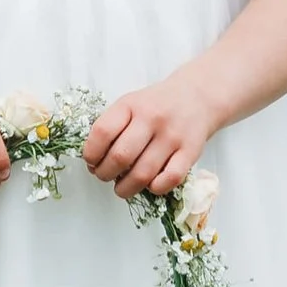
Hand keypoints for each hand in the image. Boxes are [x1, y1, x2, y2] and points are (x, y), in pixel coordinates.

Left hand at [84, 74, 219, 200]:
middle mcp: (152, 118)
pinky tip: (149, 185)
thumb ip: (112, 128)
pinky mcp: (191, 152)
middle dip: (105, 174)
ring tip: (122, 187)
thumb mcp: (130, 104)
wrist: (196, 97)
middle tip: (104, 176)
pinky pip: (169, 179)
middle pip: (120, 157)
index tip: (91, 162)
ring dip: (126, 188)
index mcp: (131, 105)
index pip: (102, 132)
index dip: (90, 153)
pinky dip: (154, 188)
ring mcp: (173, 136)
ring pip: (143, 174)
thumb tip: (94, 163)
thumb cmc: (156, 106)